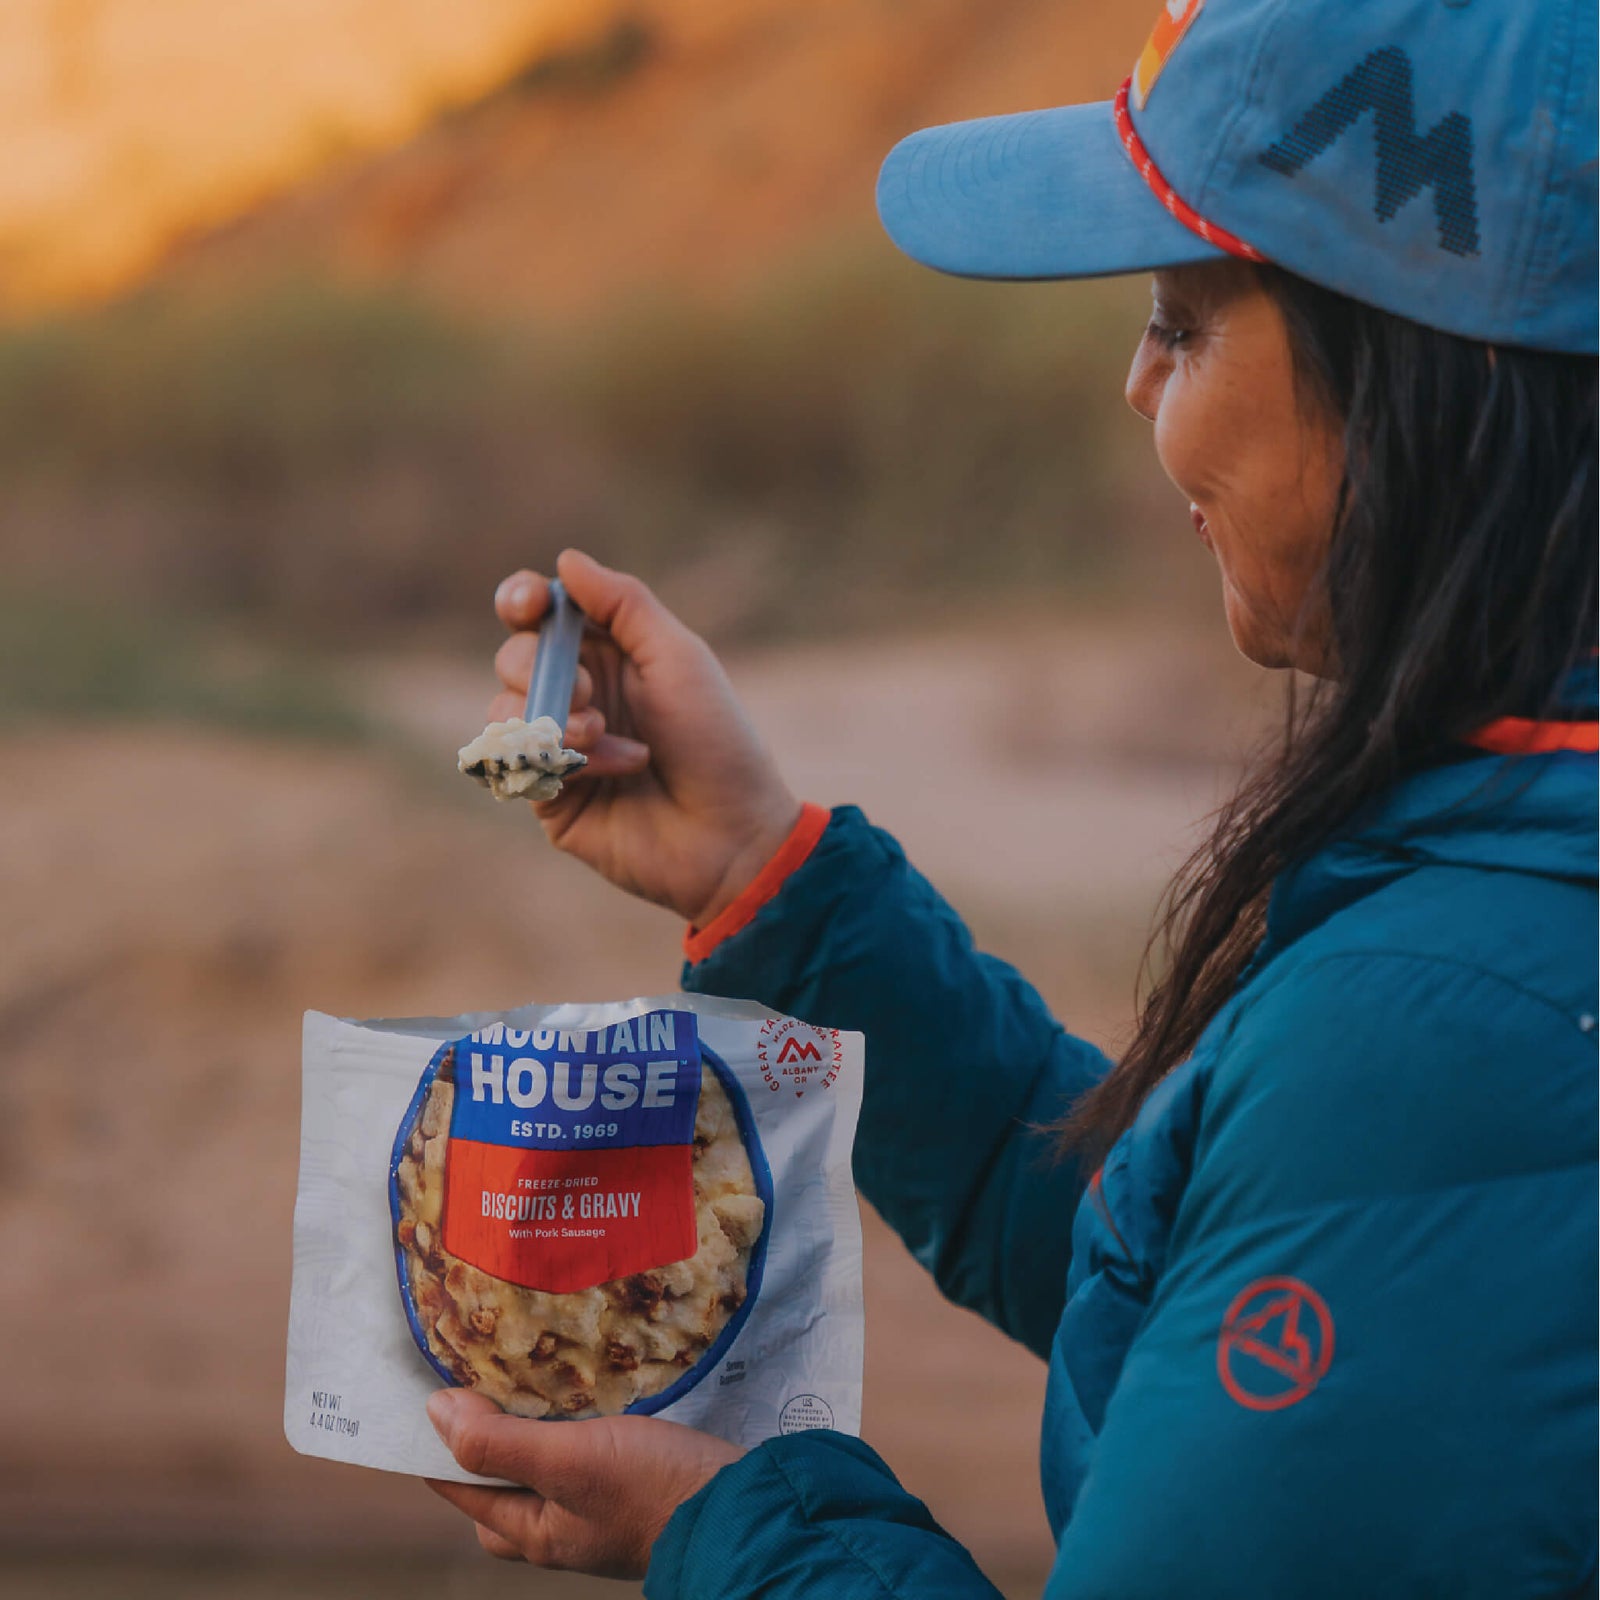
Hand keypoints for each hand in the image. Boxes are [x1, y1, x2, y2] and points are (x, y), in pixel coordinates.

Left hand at [424, 1388, 742, 1577]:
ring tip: (523, 1378)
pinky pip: (576, 1461)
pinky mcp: (626, 1492)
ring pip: (539, 1470)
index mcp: (530, 1531)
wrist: (735, 1509)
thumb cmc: (649, 1487)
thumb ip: (500, 1442)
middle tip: (476, 1382)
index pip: (460, 1486)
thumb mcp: (568, 1460)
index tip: (422, 1388)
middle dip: (479, 1439)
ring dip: (525, 1429)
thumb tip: (435, 1411)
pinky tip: (579, 1400)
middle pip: (495, 1486)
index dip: (436, 1441)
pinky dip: (565, 1431)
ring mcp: (593, 1514)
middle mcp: (556, 1529)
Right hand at [489, 548, 801, 928]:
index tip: (528, 604)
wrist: (729, 833)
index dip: (521, 600)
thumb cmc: (716, 741)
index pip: (541, 616)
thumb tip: (565, 561)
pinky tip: (609, 770)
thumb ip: (623, 605)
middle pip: (512, 658)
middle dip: (537, 669)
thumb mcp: (678, 658)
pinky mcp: (550, 797)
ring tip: (603, 737)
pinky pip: (515, 764)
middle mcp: (579, 697)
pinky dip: (558, 761)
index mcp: (610, 656)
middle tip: (588, 693)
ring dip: (550, 719)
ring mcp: (561, 749)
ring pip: (502, 712)